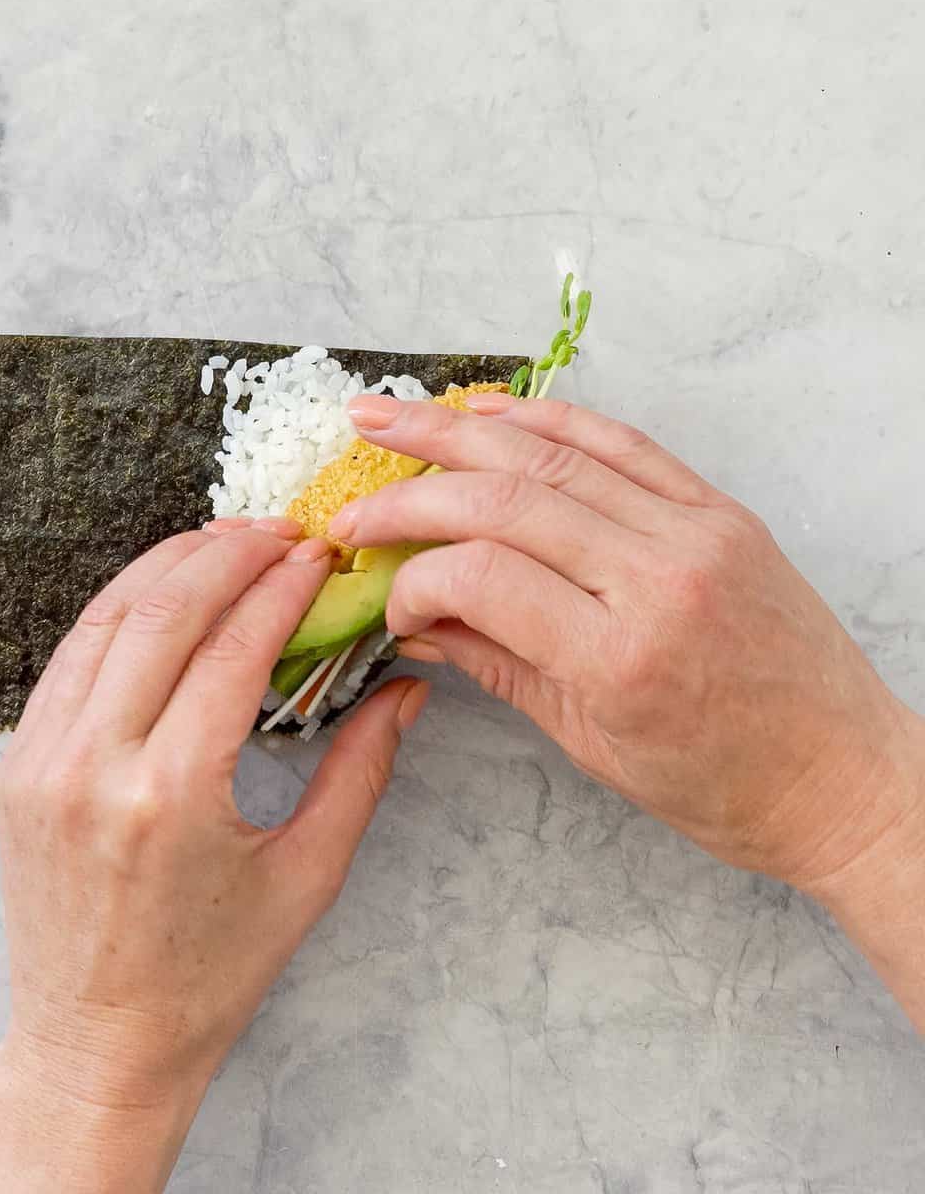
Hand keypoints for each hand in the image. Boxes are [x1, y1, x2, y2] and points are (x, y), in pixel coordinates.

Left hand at [0, 520, 428, 1193]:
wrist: (96, 1044)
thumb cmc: (211, 976)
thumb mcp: (307, 878)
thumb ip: (363, 771)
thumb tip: (407, 687)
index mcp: (172, 797)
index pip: (233, 647)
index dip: (284, 586)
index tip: (320, 554)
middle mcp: (93, 767)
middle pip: (164, 612)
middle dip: (230, 553)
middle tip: (282, 531)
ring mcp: (39, 763)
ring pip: (106, 618)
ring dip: (169, 565)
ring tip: (226, 540)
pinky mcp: (16, 767)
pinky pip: (71, 658)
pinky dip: (121, 609)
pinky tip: (163, 590)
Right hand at [333, 392, 922, 890]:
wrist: (842, 775)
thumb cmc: (720, 783)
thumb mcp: (591, 741)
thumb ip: (497, 665)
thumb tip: (418, 622)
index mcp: (619, 656)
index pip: (480, 576)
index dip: (413, 580)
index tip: (390, 600)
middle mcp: (657, 577)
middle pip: (505, 501)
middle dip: (410, 493)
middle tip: (352, 500)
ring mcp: (694, 532)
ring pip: (553, 456)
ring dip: (457, 430)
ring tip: (388, 417)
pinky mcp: (718, 510)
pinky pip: (621, 443)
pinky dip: (548, 419)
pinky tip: (489, 410)